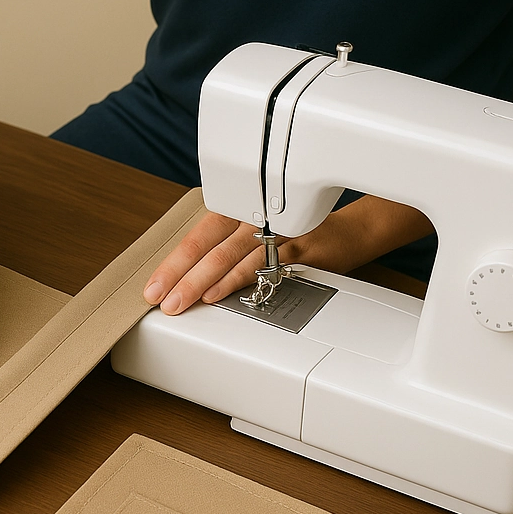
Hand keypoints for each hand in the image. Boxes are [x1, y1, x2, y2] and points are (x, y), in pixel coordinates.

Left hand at [143, 196, 432, 314]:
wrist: (358, 229)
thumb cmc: (307, 233)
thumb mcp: (263, 237)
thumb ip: (231, 251)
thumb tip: (196, 278)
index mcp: (240, 212)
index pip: (198, 236)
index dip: (173, 261)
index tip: (154, 285)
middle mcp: (253, 216)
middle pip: (205, 245)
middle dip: (177, 274)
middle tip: (157, 297)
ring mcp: (274, 229)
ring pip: (228, 253)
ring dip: (199, 280)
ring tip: (179, 301)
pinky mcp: (297, 244)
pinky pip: (261, 260)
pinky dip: (236, 277)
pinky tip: (218, 291)